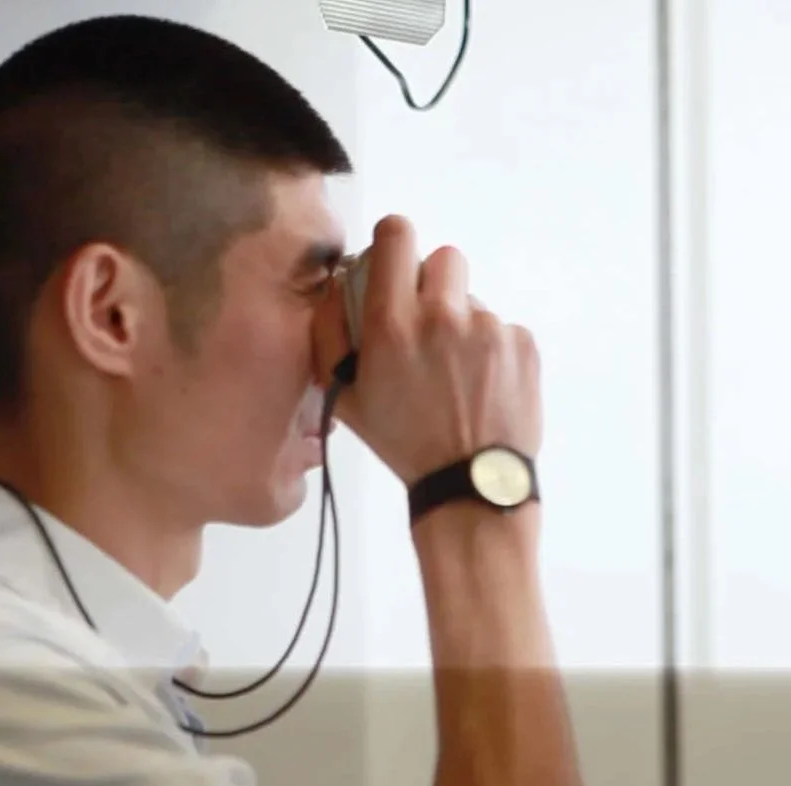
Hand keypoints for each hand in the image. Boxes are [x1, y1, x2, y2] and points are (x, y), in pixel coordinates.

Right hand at [313, 215, 541, 485]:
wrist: (469, 483)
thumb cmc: (400, 441)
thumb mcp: (345, 395)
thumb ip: (330, 333)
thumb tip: (338, 285)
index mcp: (393, 324)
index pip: (396, 235)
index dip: (391, 243)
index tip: (391, 264)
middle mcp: (443, 315)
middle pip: (443, 257)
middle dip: (432, 283)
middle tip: (425, 326)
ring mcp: (489, 327)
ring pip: (471, 300)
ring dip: (460, 322)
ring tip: (454, 372)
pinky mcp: (522, 343)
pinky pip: (500, 327)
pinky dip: (489, 349)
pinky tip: (480, 385)